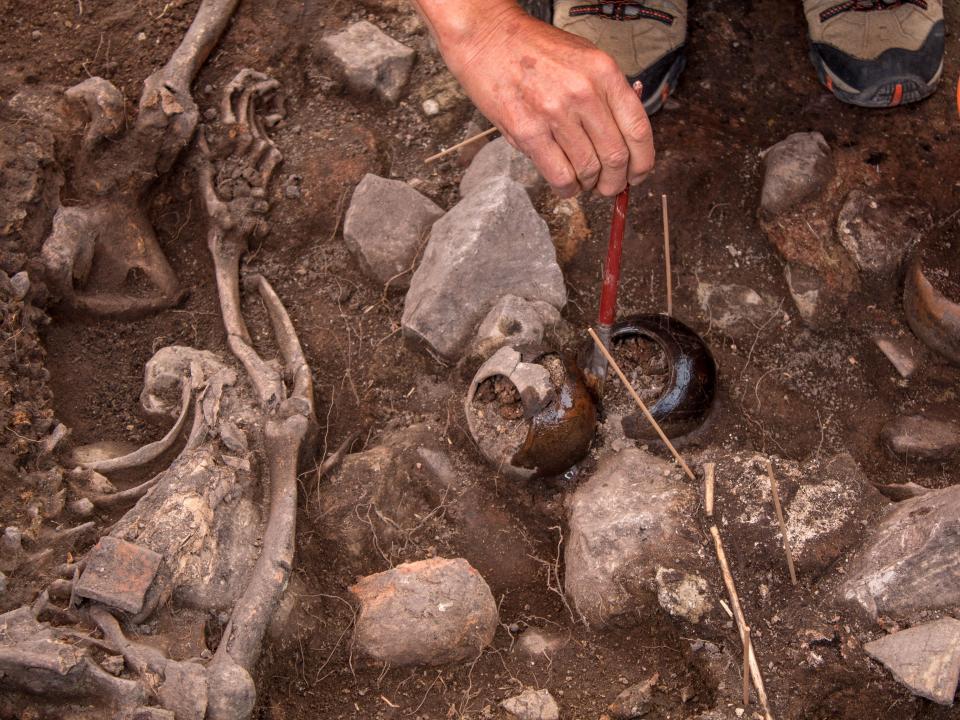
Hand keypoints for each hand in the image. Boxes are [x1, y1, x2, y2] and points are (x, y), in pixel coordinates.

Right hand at [434, 4, 654, 196]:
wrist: (487, 38)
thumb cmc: (534, 50)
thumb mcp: (583, 59)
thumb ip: (606, 95)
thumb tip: (625, 140)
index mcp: (604, 72)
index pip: (638, 129)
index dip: (643, 161)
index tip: (638, 174)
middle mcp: (583, 92)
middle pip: (616, 156)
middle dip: (616, 181)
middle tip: (610, 187)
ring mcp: (554, 112)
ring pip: (588, 170)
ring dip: (589, 185)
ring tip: (584, 181)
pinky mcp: (527, 131)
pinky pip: (559, 175)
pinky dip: (568, 189)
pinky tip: (566, 185)